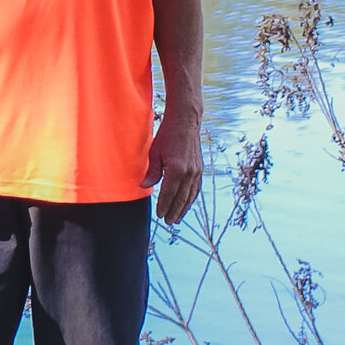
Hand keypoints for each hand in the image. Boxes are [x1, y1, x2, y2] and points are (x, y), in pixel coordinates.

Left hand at [145, 104, 202, 223]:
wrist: (185, 122)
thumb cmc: (167, 135)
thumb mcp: (154, 153)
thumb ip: (152, 172)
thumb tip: (145, 187)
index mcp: (176, 169)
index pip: (168, 193)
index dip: (164, 205)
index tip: (159, 214)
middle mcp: (189, 172)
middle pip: (181, 198)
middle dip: (174, 211)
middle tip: (168, 222)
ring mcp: (197, 171)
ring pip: (190, 195)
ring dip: (184, 208)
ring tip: (177, 218)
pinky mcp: (200, 169)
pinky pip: (196, 188)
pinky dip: (191, 198)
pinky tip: (186, 204)